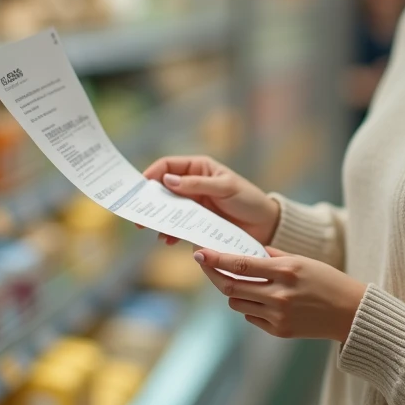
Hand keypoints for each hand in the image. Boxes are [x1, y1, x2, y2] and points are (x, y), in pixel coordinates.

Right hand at [140, 155, 279, 245]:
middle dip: (150, 200)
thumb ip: (197, 184)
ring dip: (158, 218)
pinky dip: (170, 232)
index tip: (140, 187)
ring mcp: (194, 205)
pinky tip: (168, 239)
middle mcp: (193, 185)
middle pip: (163, 189)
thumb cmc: (248, 200)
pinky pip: (177, 225)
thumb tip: (168, 180)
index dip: (152, 174)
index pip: (168, 166)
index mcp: (199, 168)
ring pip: (168, 209)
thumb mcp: (225, 188)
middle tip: (138, 213)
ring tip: (152, 229)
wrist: (265, 226)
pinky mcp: (197, 223)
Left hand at [193, 247, 365, 342]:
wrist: (350, 312)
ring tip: (241, 282)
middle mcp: (279, 295)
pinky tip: (262, 299)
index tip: (200, 253)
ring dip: (234, 291)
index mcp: (286, 271)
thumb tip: (247, 252)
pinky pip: (251, 317)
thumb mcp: (302, 260)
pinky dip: (250, 307)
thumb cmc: (327, 280)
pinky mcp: (279, 331)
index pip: (241, 265)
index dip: (216, 259)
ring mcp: (278, 315)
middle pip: (232, 287)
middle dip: (215, 275)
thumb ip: (273, 256)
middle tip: (207, 265)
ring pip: (237, 303)